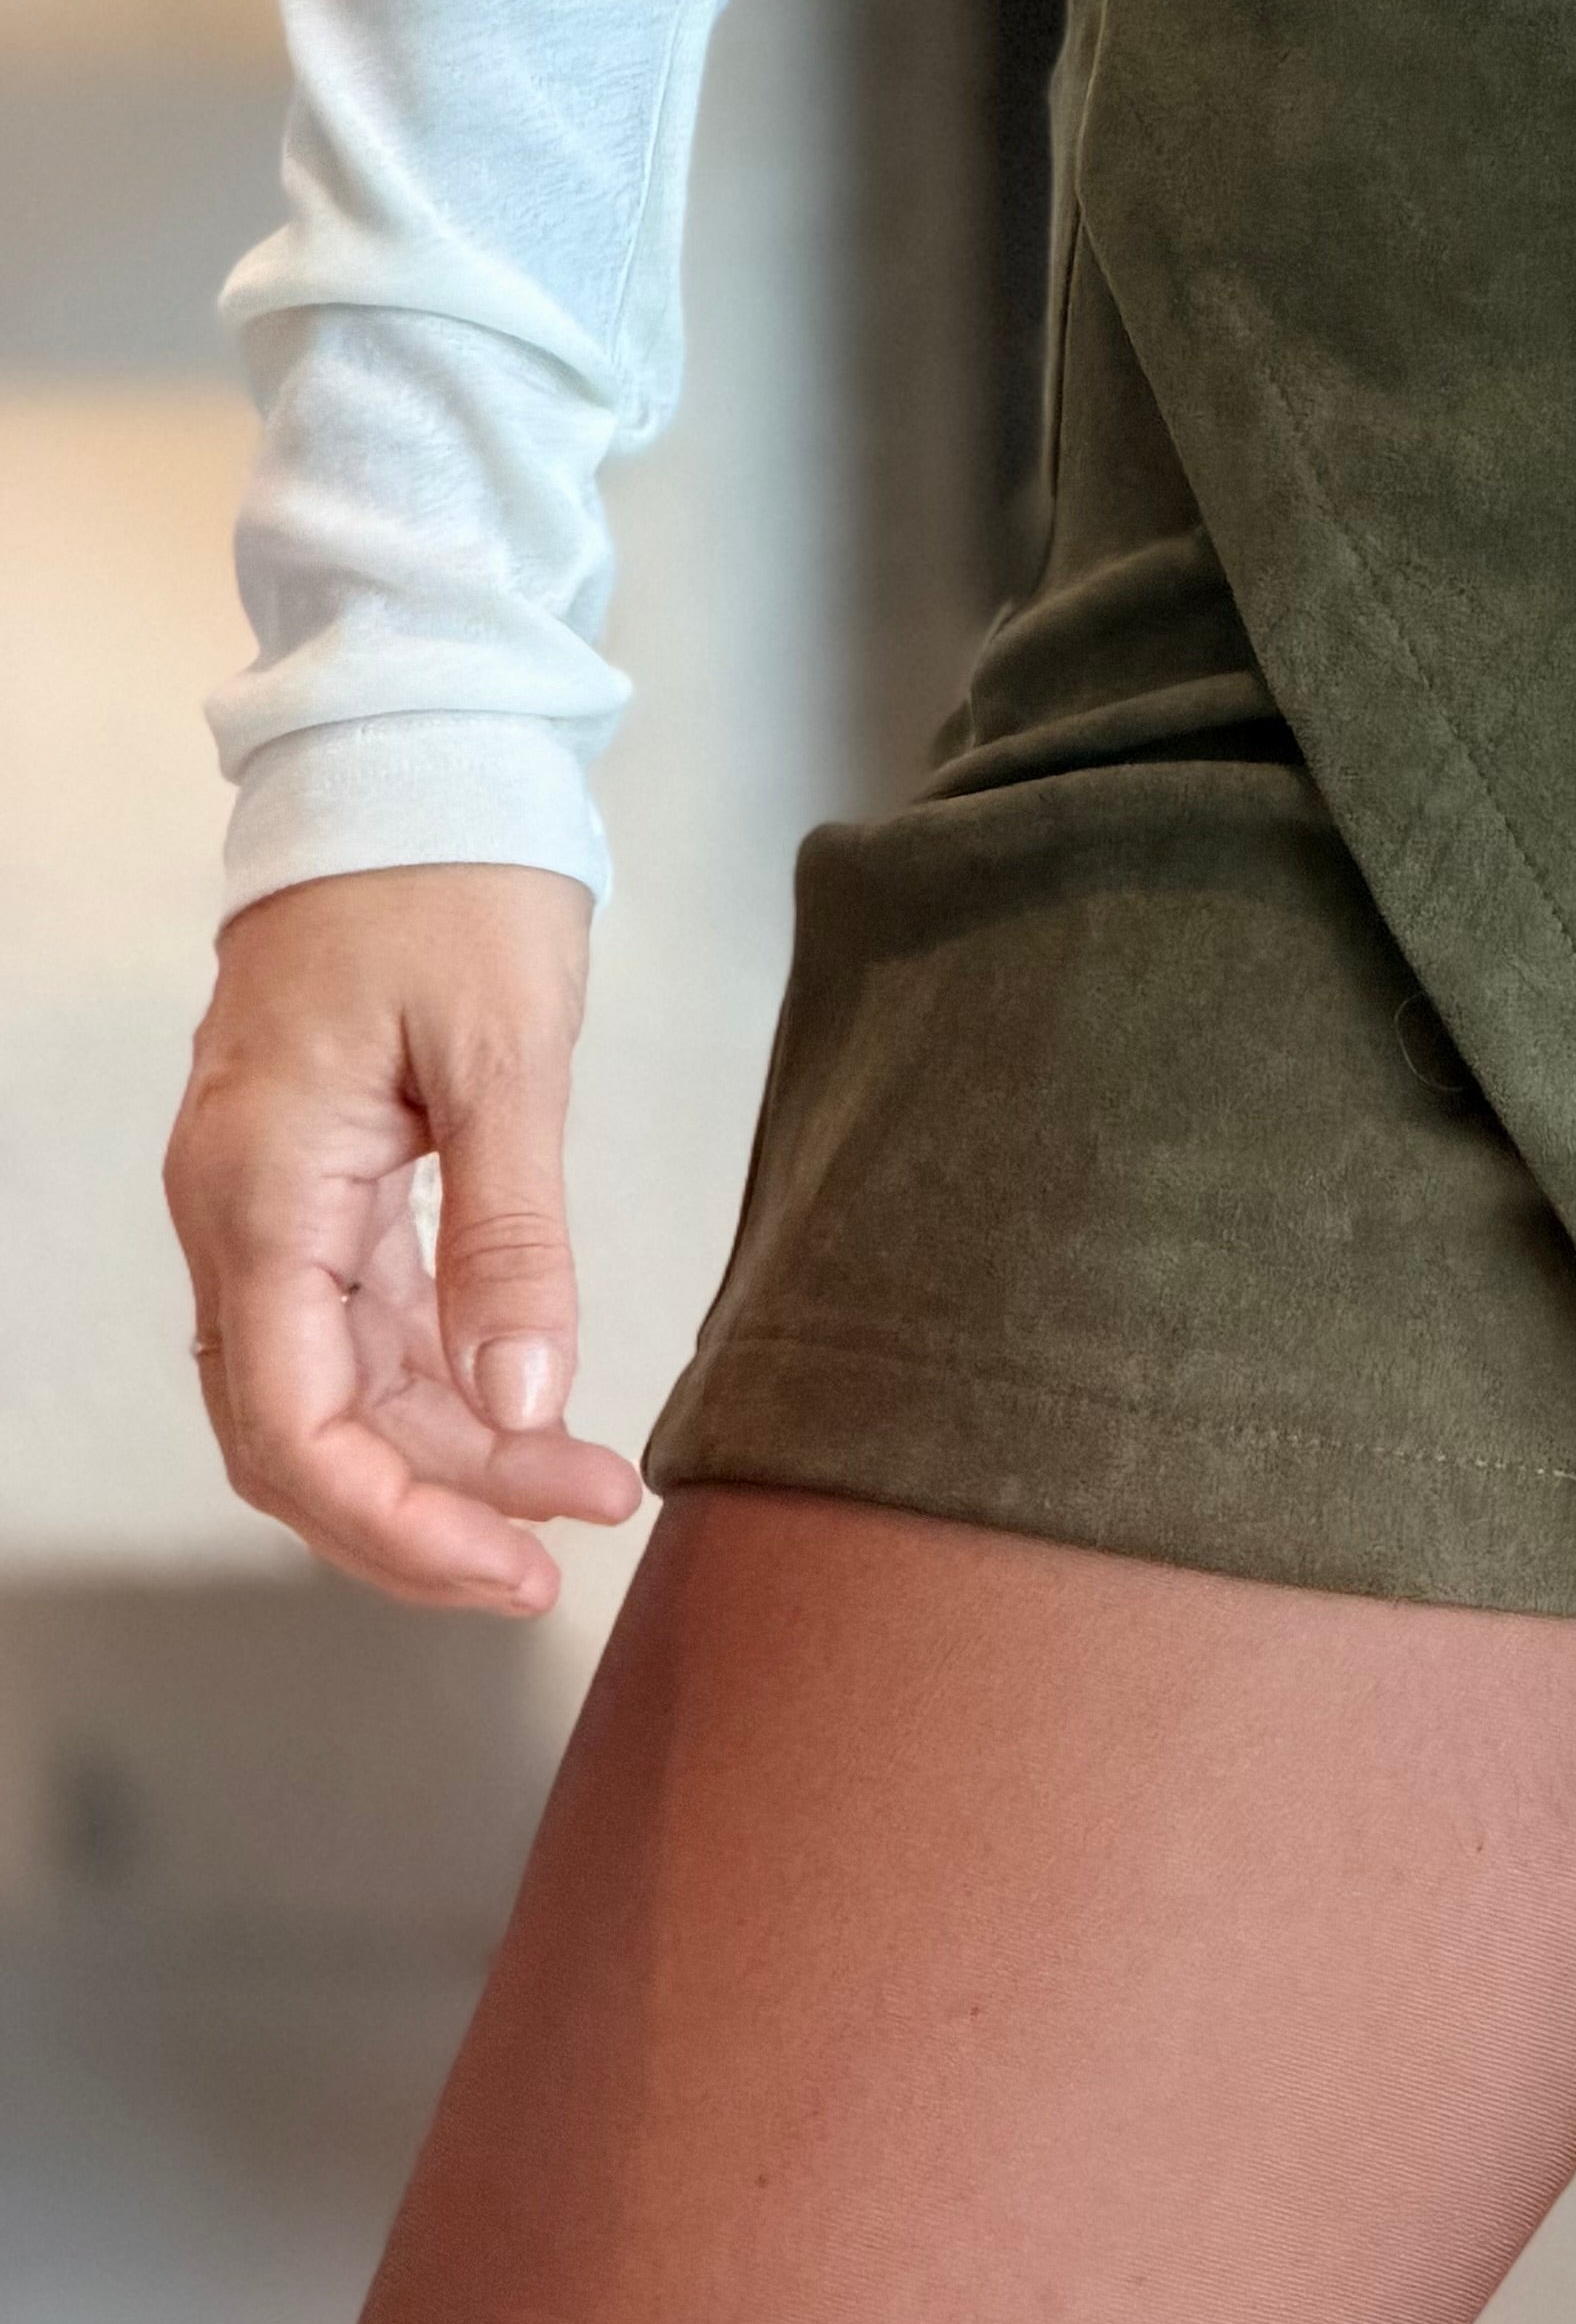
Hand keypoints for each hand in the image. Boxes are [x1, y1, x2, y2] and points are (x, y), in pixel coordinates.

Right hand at [164, 864, 642, 1616]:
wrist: (411, 756)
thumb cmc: (453, 872)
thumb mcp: (507, 1048)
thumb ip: (510, 1234)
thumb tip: (526, 1398)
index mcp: (261, 1189)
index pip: (294, 1425)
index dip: (395, 1523)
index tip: (512, 1567)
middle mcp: (240, 1213)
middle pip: (305, 1429)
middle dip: (433, 1507)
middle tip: (570, 1542)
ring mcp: (270, 1200)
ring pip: (337, 1385)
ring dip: (452, 1450)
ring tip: (587, 1483)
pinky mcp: (317, 1180)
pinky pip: (358, 1321)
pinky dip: (441, 1377)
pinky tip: (531, 1405)